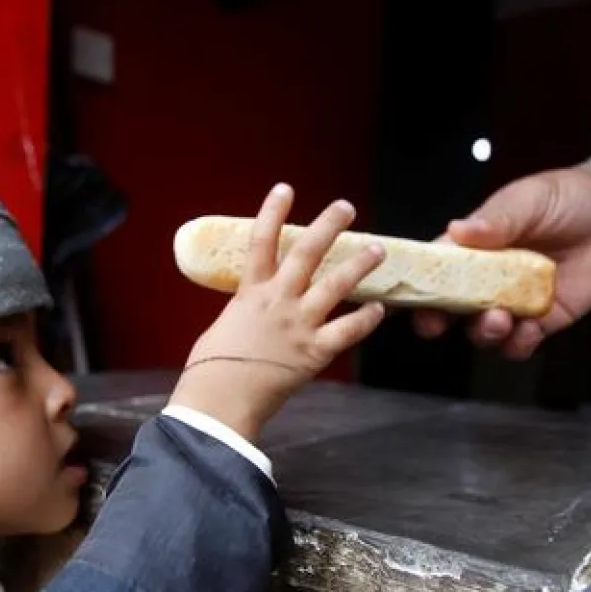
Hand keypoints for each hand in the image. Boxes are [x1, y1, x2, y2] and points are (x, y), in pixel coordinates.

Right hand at [170, 184, 386, 440]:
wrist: (219, 401)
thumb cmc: (210, 370)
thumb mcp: (222, 328)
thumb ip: (244, 313)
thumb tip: (253, 311)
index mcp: (249, 292)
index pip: (261, 241)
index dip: (273, 212)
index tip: (285, 189)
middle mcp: (278, 300)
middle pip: (307, 252)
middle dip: (328, 225)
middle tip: (346, 208)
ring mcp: (299, 324)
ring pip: (336, 284)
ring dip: (359, 264)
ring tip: (378, 249)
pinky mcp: (314, 351)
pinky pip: (347, 331)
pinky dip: (366, 320)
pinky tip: (380, 309)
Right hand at [414, 168, 590, 359]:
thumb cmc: (569, 198)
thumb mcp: (530, 199)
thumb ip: (497, 218)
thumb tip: (458, 230)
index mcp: (475, 246)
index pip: (436, 268)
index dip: (415, 284)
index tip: (402, 298)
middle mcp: (489, 278)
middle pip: (450, 308)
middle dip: (436, 319)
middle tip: (435, 323)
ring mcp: (514, 302)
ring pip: (482, 330)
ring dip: (482, 331)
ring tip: (497, 319)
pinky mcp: (544, 320)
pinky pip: (520, 343)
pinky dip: (517, 344)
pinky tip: (525, 332)